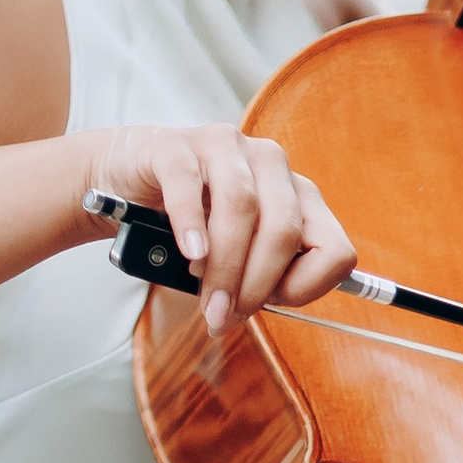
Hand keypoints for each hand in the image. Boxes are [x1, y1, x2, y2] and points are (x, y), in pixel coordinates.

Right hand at [81, 123, 353, 333]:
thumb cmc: (191, 224)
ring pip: (241, 206)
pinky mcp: (177, 146)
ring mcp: (226, 147)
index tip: (271, 306)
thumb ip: (257, 280)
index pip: (333, 247)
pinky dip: (191, 223)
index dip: (307, 286)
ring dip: (225, 266)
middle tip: (227, 316)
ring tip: (208, 300)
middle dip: (256, 284)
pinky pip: (189, 183)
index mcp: (298, 195)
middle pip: (284, 229)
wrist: (129, 180)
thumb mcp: (237, 255)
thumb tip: (246, 314)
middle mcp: (271, 164)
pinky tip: (190, 253)